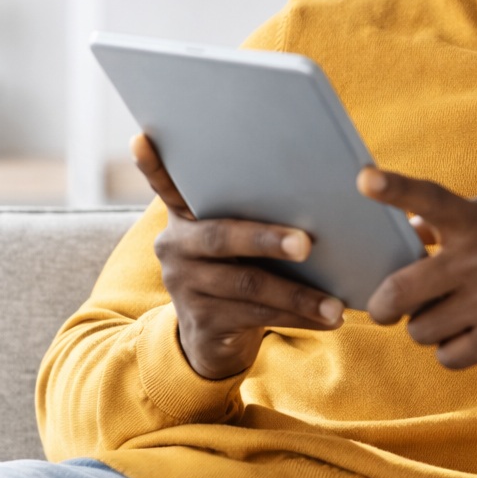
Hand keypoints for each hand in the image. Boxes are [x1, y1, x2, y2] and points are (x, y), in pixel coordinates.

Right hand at [134, 134, 345, 380]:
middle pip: (222, 237)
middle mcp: (176, 247)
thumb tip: (317, 188)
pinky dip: (297, 317)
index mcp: (186, 217)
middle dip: (268, 239)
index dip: (153, 165)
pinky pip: (256, 317)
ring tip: (334, 303)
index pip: (166, 185)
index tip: (142, 139)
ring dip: (298, 294)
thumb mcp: (237, 239)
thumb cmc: (240, 269)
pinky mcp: (202, 321)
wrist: (214, 338)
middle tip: (307, 244)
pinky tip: (329, 319)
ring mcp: (185, 285)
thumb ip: (252, 212)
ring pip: (248, 284)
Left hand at [360, 167, 476, 368]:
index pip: (429, 199)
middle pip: (399, 291)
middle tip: (384, 309)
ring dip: (426, 327)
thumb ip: (452, 220)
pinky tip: (469, 335)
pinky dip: (450, 350)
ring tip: (449, 316)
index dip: (395, 188)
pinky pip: (447, 355)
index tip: (365, 179)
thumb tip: (407, 230)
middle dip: (382, 306)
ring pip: (420, 330)